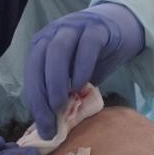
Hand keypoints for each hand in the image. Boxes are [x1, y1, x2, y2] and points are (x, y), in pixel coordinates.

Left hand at [25, 2, 144, 138]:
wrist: (121, 26)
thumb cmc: (94, 56)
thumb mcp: (74, 75)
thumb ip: (63, 92)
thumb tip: (51, 124)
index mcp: (43, 45)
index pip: (31, 74)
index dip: (34, 102)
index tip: (43, 127)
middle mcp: (54, 33)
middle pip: (39, 63)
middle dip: (41, 96)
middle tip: (50, 122)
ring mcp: (74, 27)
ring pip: (58, 51)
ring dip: (56, 81)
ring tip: (61, 105)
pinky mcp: (97, 28)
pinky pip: (86, 46)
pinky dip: (81, 67)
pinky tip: (82, 86)